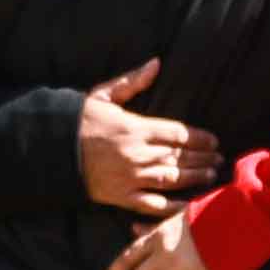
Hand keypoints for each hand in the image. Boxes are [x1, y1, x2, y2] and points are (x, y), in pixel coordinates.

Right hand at [72, 60, 218, 215]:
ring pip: (171, 179)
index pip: (177, 133)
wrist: (51, 149)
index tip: (214, 140)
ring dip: (194, 177)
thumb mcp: (103, 95)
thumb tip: (156, 63)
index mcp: (135, 127)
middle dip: (202, 158)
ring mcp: (129, 178)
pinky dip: (171, 206)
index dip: (199, 137)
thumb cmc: (78, 120)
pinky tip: (186, 203)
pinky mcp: (120, 197)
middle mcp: (136, 154)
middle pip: (179, 157)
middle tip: (219, 159)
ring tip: (210, 175)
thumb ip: (132, 81)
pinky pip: (152, 205)